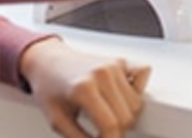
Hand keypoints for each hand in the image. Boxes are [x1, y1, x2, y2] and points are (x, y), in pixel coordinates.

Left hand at [18, 37, 150, 137]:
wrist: (47, 62)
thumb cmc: (49, 89)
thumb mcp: (57, 120)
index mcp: (84, 89)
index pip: (111, 125)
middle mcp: (103, 74)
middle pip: (127, 116)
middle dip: (117, 132)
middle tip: (103, 134)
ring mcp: (114, 65)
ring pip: (137, 103)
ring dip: (127, 116)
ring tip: (109, 116)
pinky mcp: (120, 60)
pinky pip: (144, 74)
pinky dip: (138, 89)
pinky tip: (123, 97)